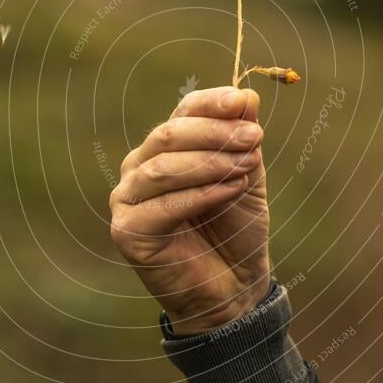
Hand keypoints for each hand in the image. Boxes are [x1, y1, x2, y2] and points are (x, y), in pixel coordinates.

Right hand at [109, 86, 270, 334]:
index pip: (182, 111)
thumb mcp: (247, 174)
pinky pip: (163, 205)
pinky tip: (231, 191)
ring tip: (248, 167)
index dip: (211, 103)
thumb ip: (243, 138)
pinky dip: (201, 195)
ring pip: (163, 167)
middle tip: (255, 137)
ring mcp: (127, 199)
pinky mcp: (126, 231)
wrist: (233, 286)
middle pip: (168, 134)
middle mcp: (139, 168)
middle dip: (215, 133)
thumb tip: (248, 95)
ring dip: (211, 163)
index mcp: (164, 148)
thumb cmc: (236, 228)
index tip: (242, 102)